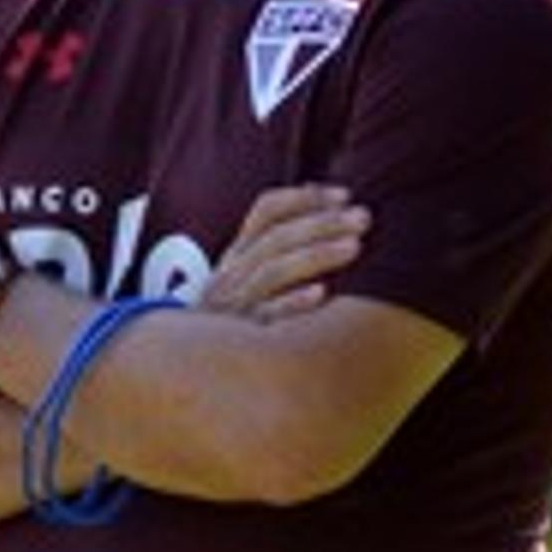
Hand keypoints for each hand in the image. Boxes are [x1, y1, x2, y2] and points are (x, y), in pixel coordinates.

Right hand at [201, 183, 367, 321]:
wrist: (187, 365)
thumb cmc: (236, 312)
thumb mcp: (248, 272)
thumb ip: (278, 234)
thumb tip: (313, 186)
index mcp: (237, 253)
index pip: (267, 211)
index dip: (305, 199)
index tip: (346, 195)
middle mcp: (232, 273)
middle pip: (276, 238)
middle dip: (322, 224)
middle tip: (363, 218)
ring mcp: (233, 304)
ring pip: (273, 272)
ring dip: (315, 256)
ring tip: (355, 247)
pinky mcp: (241, 337)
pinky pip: (266, 316)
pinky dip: (292, 303)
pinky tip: (322, 293)